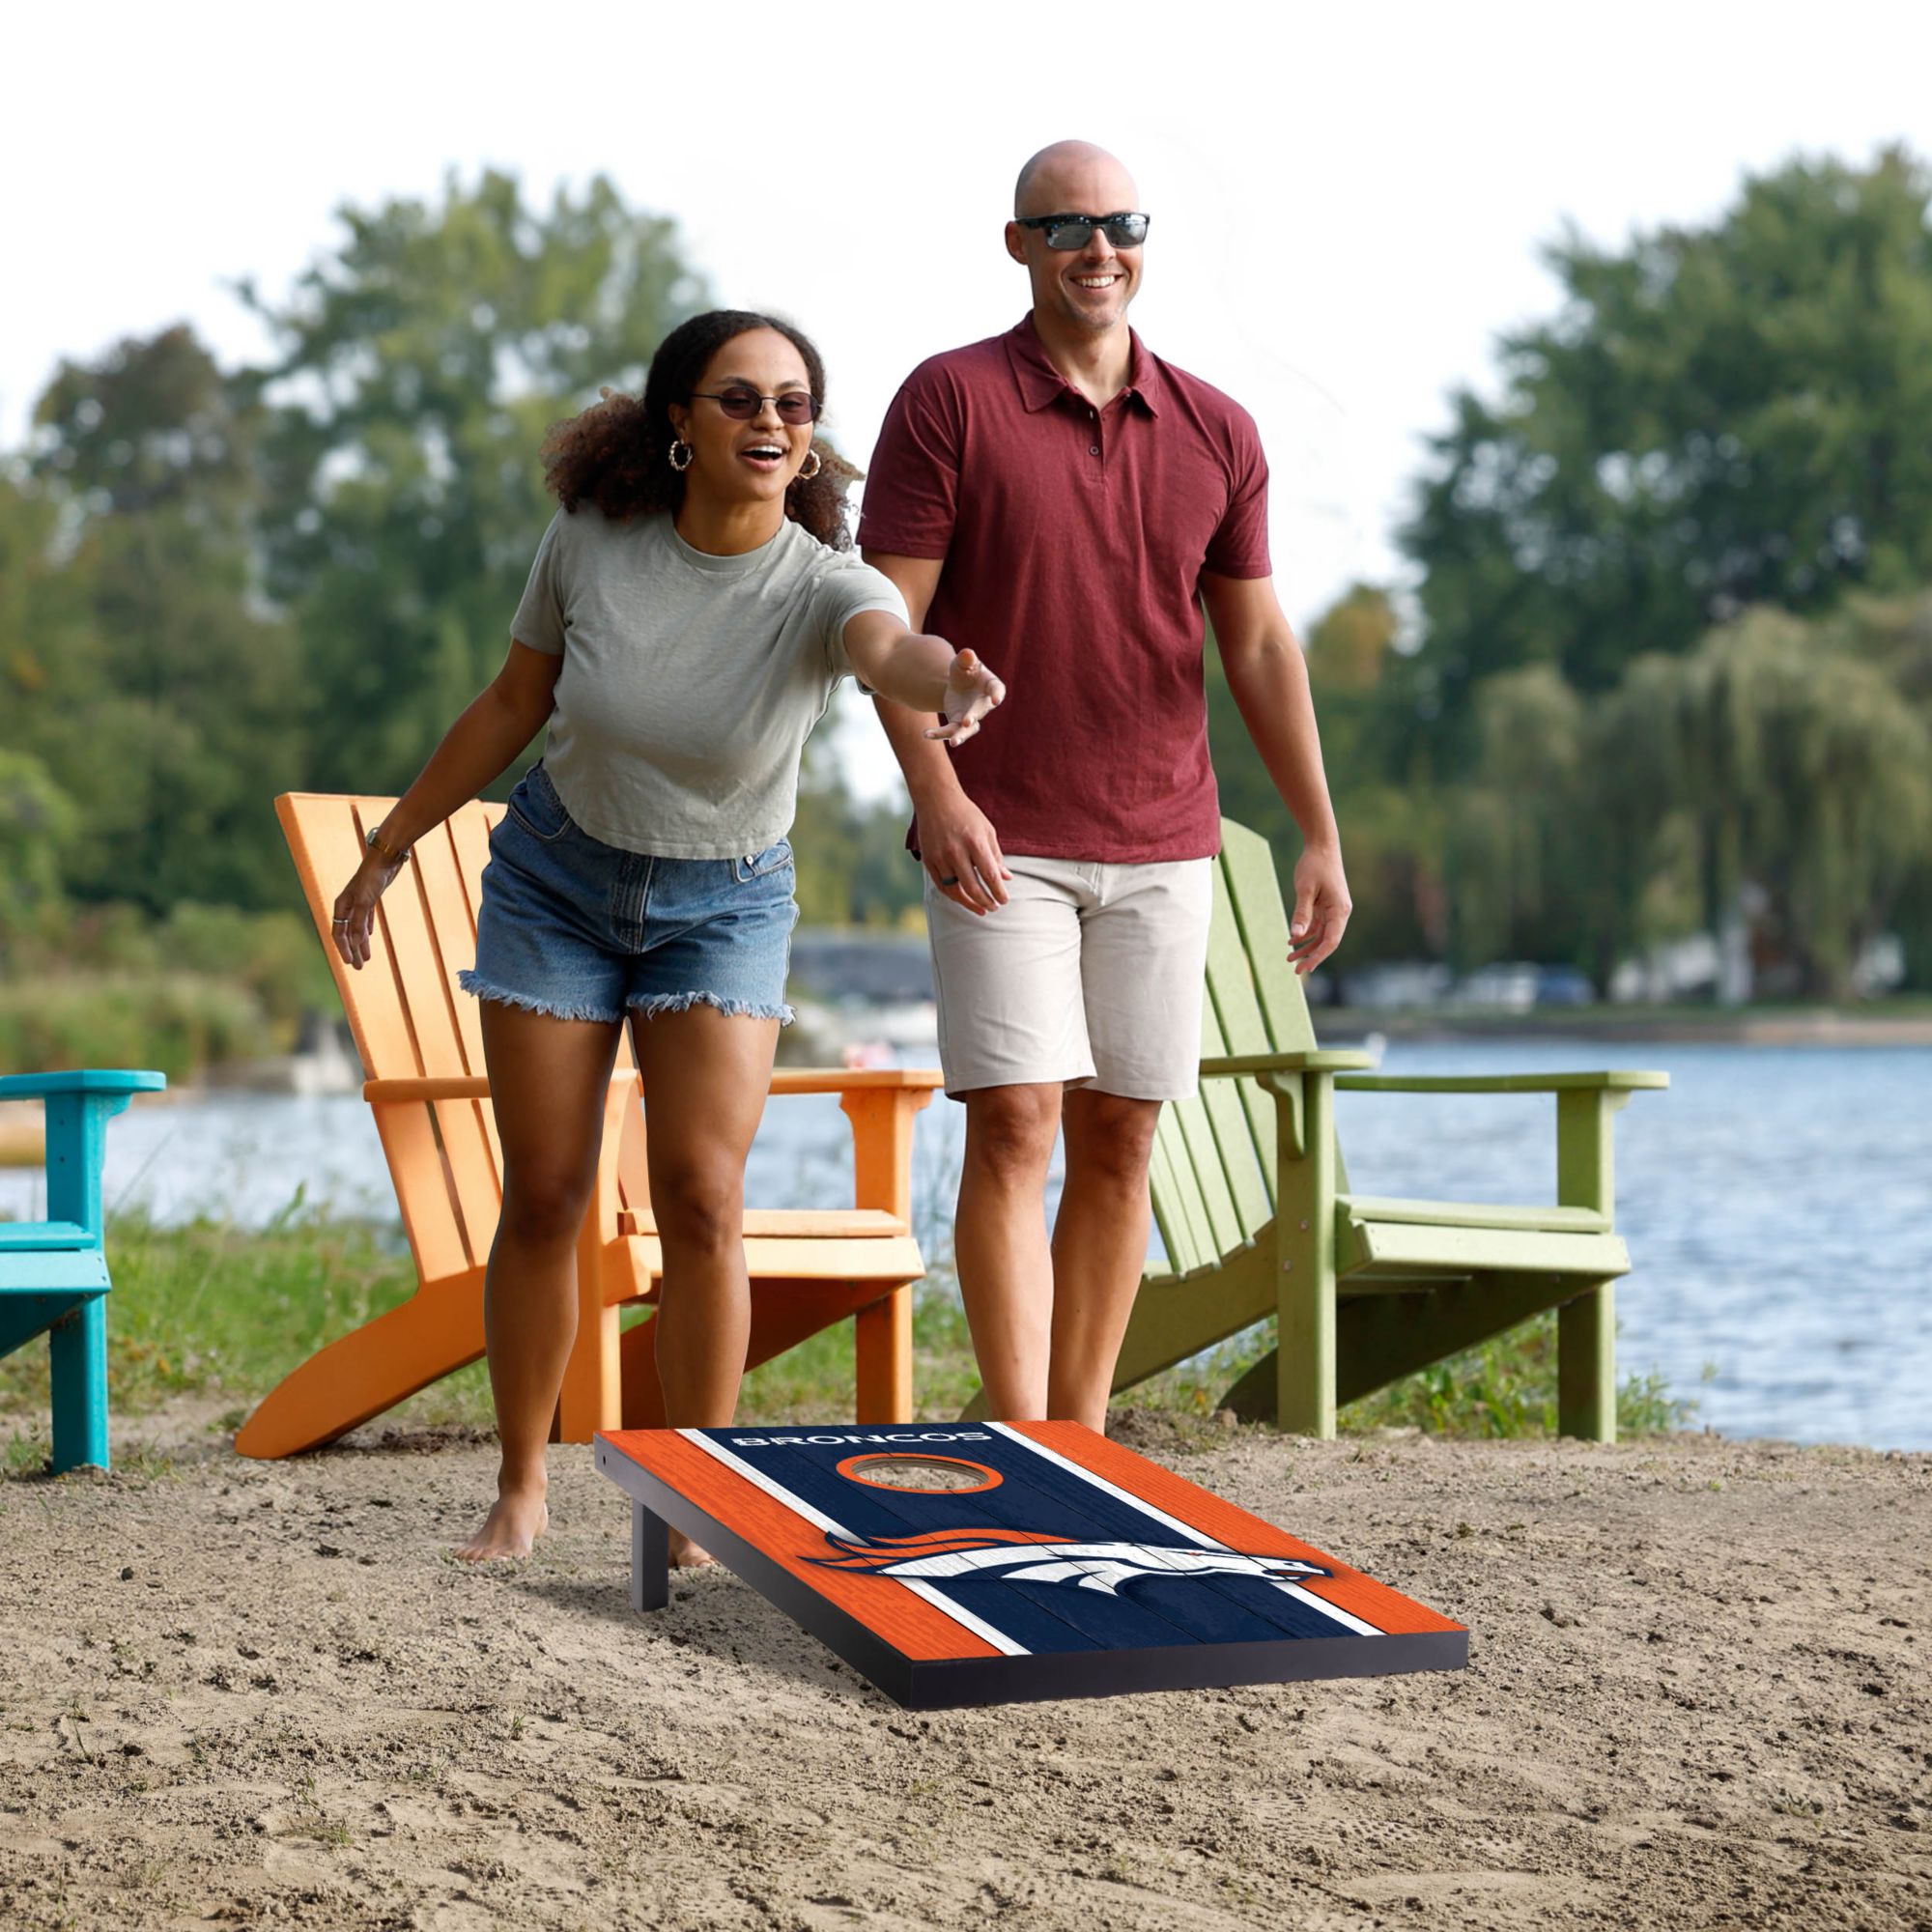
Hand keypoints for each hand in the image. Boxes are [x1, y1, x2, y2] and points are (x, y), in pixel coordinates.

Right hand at [331, 851, 404, 969]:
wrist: (385, 857)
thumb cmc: (373, 877)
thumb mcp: (366, 901)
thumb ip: (359, 922)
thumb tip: (355, 943)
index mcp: (341, 905)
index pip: (339, 933)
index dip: (344, 949)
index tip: (351, 963)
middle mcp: (348, 904)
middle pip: (347, 933)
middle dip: (352, 950)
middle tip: (359, 968)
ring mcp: (359, 901)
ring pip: (357, 927)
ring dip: (361, 943)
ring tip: (366, 958)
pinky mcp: (370, 898)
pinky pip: (366, 918)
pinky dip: (366, 929)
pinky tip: (369, 936)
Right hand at [918, 789, 1011, 915]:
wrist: (936, 799)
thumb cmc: (966, 814)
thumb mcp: (987, 830)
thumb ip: (996, 856)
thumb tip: (1006, 878)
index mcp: (974, 842)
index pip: (989, 875)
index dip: (998, 892)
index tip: (1004, 900)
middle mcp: (956, 851)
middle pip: (972, 887)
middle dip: (986, 901)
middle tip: (994, 907)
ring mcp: (940, 857)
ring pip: (955, 890)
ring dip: (969, 903)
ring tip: (981, 909)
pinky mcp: (928, 860)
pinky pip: (941, 885)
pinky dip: (953, 895)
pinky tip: (963, 899)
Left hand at [925, 648, 1005, 746]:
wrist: (957, 684)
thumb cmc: (965, 670)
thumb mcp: (963, 662)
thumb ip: (966, 658)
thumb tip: (967, 653)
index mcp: (990, 685)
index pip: (997, 689)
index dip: (997, 694)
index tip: (996, 699)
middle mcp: (983, 704)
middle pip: (980, 712)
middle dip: (973, 717)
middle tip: (967, 722)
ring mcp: (971, 717)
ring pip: (968, 730)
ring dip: (961, 736)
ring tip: (953, 743)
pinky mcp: (958, 724)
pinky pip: (950, 731)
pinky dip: (939, 734)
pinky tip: (926, 734)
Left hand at [1287, 844, 1350, 975]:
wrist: (1321, 846)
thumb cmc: (1314, 865)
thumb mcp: (1305, 890)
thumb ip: (1301, 913)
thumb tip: (1295, 936)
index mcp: (1339, 910)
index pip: (1331, 940)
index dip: (1318, 956)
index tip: (1305, 968)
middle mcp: (1339, 912)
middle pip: (1327, 941)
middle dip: (1312, 956)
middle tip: (1295, 971)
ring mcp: (1333, 909)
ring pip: (1321, 935)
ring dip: (1306, 946)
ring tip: (1289, 958)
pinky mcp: (1326, 905)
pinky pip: (1317, 925)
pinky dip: (1305, 933)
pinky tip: (1291, 940)